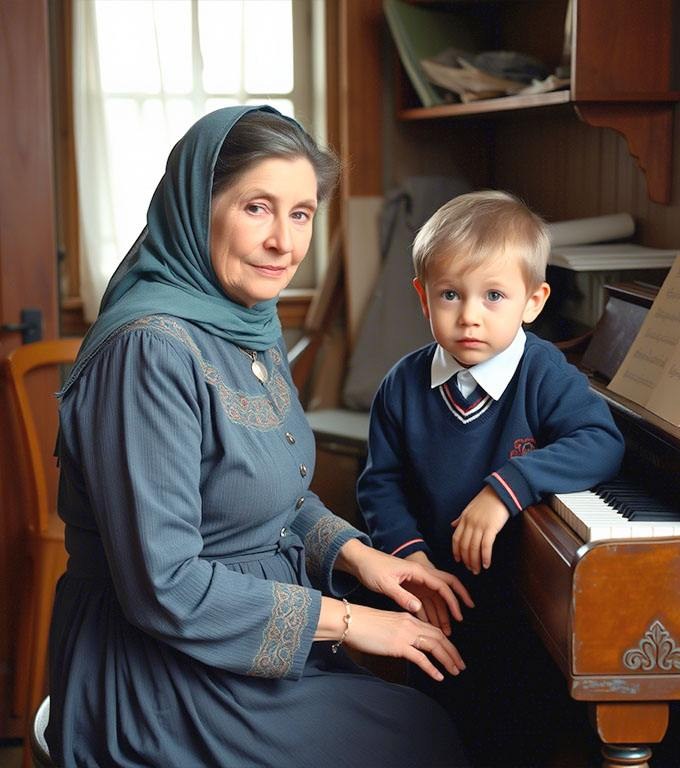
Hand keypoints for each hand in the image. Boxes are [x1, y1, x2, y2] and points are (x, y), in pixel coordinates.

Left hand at [336, 540, 472, 627]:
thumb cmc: (371, 568)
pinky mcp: (408, 587)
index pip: (442, 585)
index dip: (453, 599)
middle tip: (463, 617)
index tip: (460, 614)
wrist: (359, 560)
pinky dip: (428, 613)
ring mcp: (415, 581)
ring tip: (446, 631)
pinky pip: (423, 601)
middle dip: (455, 602)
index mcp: (417, 571)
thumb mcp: (385, 583)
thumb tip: (418, 608)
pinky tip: (431, 626)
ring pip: (434, 598)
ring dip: (441, 613)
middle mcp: (419, 575)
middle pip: (444, 587)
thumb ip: (401, 596)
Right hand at [346, 602, 465, 681]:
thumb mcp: (387, 624)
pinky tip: (438, 676)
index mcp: (408, 618)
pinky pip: (420, 658)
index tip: (452, 653)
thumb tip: (408, 645)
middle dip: (452, 652)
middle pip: (439, 637)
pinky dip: (432, 668)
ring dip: (447, 659)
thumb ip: (400, 632)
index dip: (446, 642)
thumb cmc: (364, 624)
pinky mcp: (398, 645)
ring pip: (434, 646)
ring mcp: (405, 634)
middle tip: (460, 665)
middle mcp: (410, 624)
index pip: (433, 629)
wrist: (351, 621)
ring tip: (455, 670)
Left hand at [451, 485, 509, 573]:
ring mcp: (480, 526)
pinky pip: (486, 545)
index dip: (456, 551)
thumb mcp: (469, 508)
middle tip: (471, 569)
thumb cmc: (486, 500)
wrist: (500, 492)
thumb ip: (461, 519)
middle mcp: (470, 523)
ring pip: (474, 548)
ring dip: (475, 562)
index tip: (458, 561)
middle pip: (464, 546)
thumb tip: (453, 525)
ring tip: (478, 570)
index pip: (456, 538)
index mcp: (464, 519)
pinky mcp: (491, 528)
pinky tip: (487, 564)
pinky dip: (485, 557)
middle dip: (466, 560)